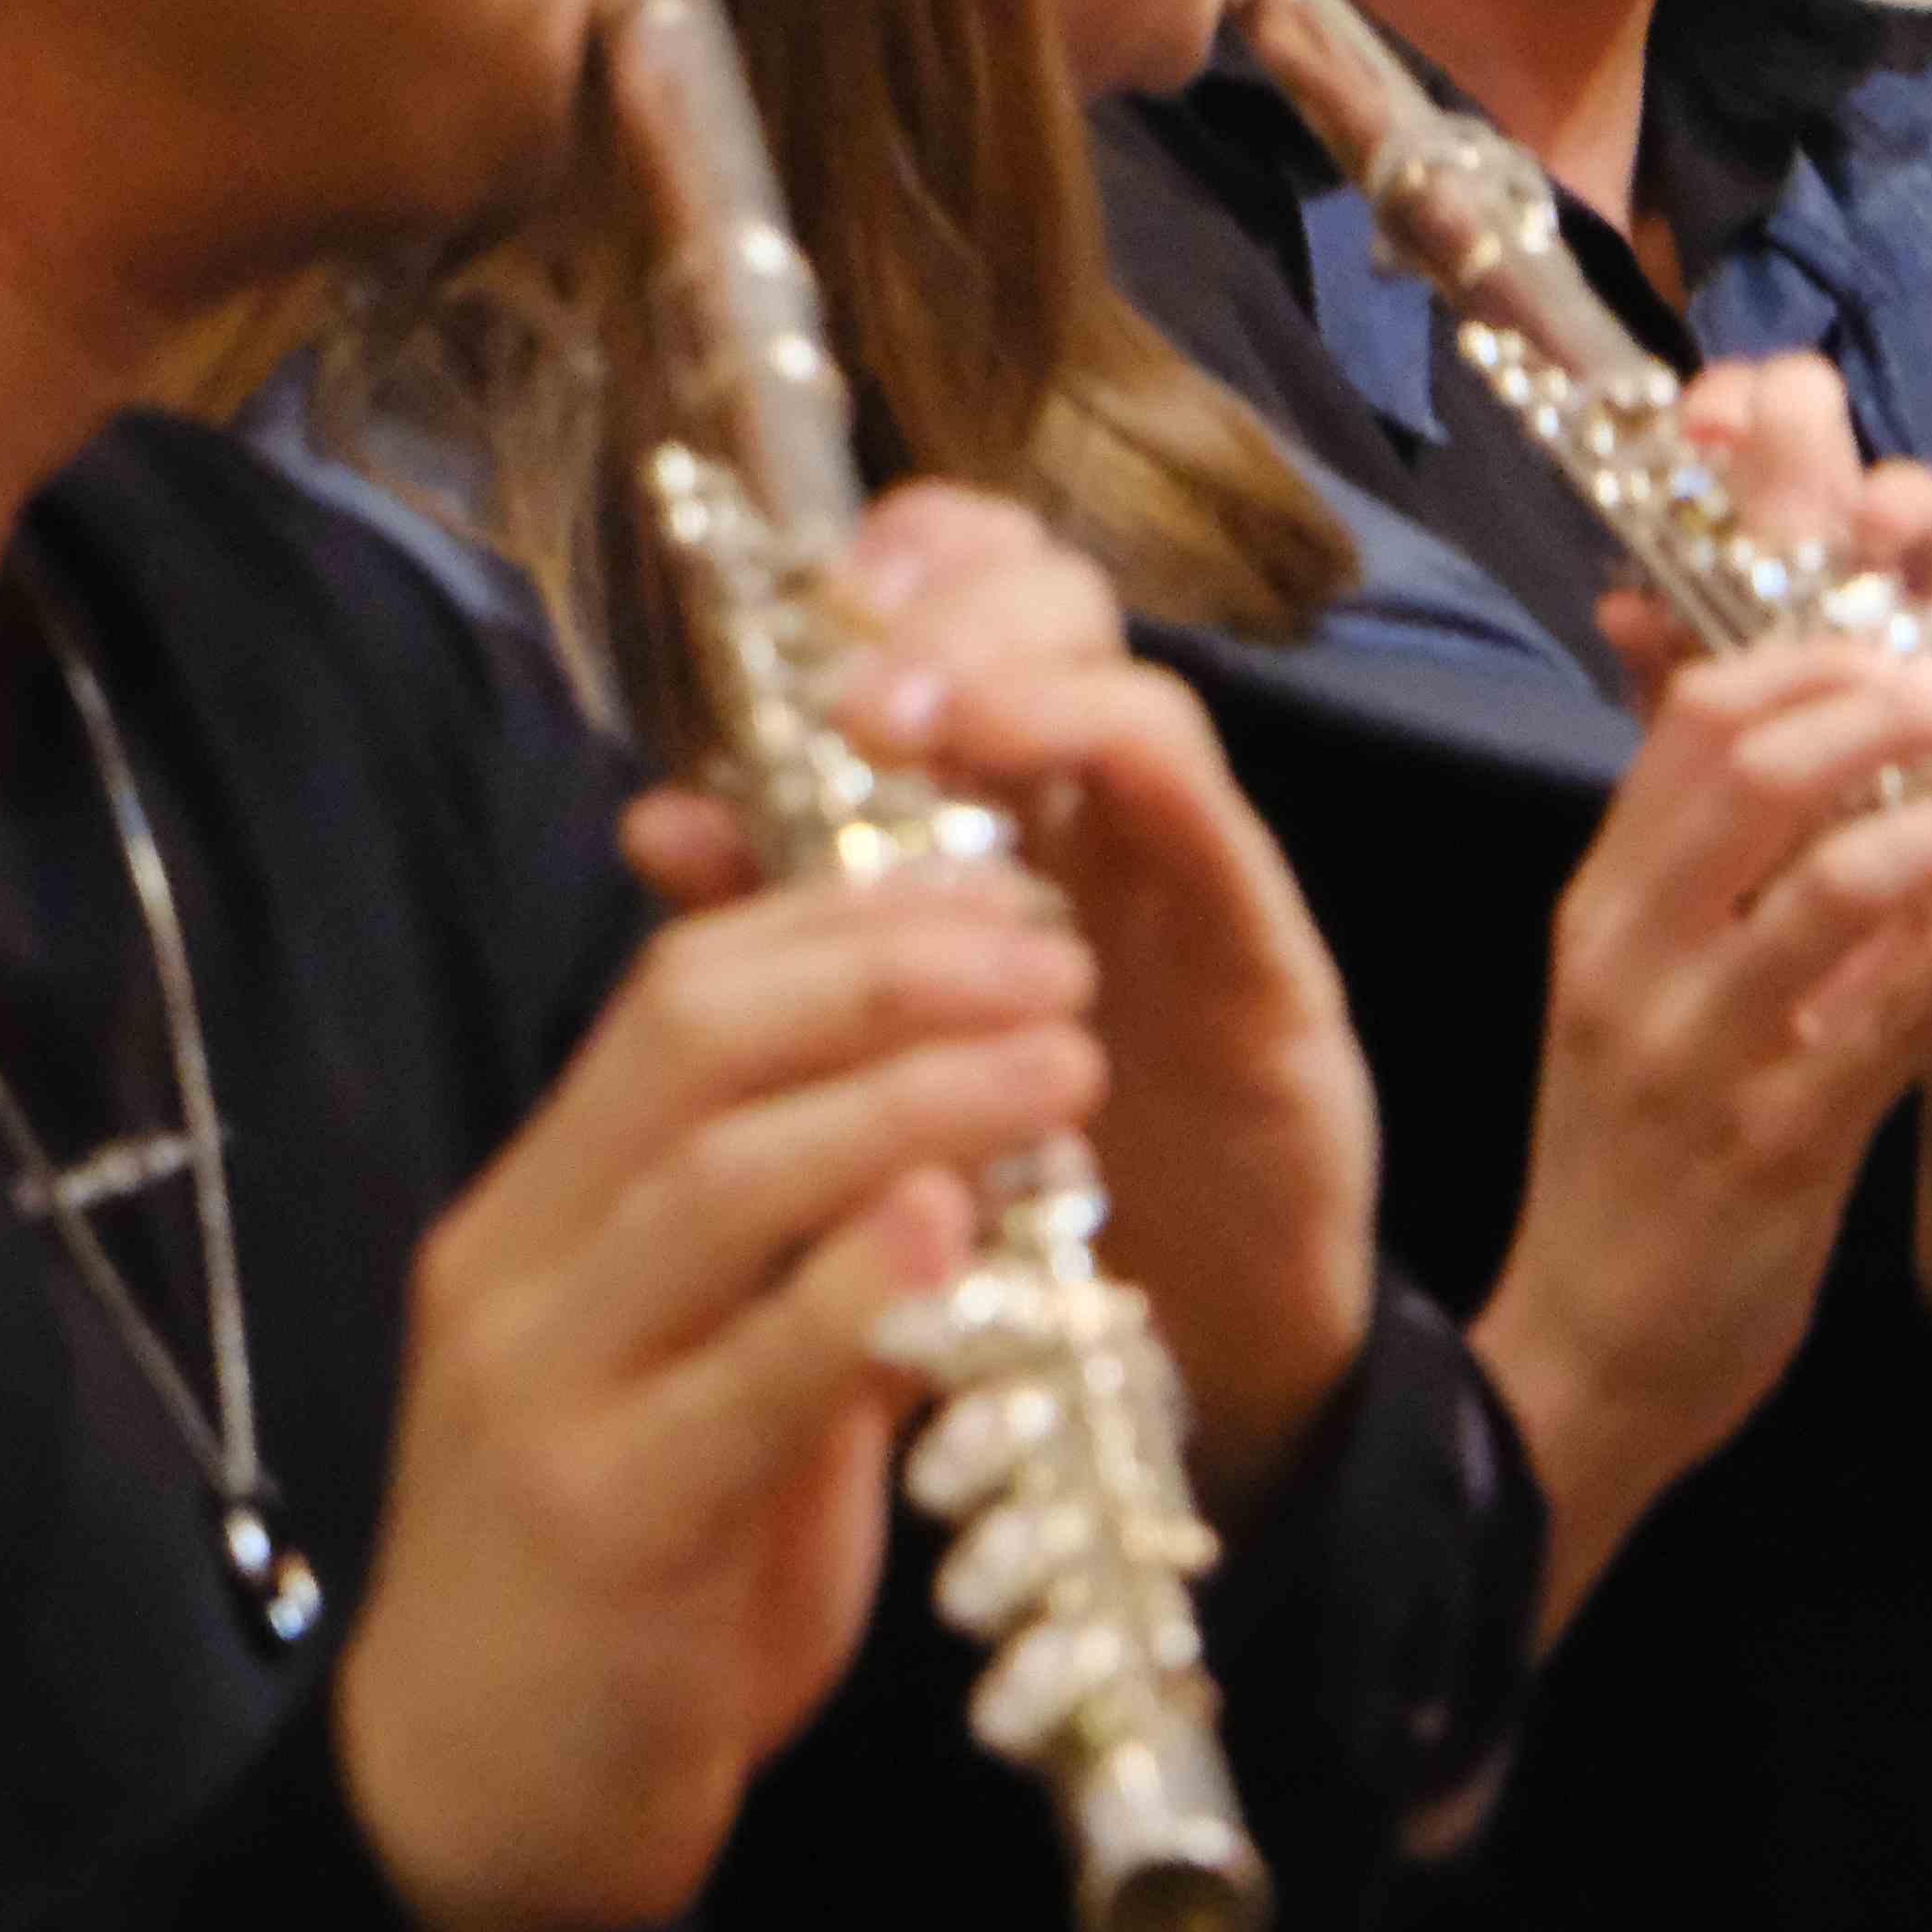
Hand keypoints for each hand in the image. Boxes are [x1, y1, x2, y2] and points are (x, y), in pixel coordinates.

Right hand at [332, 867, 1100, 1931]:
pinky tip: (951, 1226)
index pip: (675, 993)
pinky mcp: (601, 1518)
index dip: (844, 920)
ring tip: (1062, 1060)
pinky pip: (737, 1375)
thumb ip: (787, 1266)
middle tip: (1054, 951)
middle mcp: (517, 1270)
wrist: (468, 1809)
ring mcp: (544, 1389)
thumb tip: (941, 1141)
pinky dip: (849, 1287)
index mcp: (535, 1214)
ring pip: (718, 1179)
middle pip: (691, 1041)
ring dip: (909, 1098)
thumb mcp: (690, 1384)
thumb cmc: (609, 1584)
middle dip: (889, 970)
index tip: (999, 893)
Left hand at [770, 483, 1382, 1506]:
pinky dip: (1119, 800)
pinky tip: (1025, 826)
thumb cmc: (1025, 1198)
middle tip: (847, 658)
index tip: (812, 585)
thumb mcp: (881, 1054)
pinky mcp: (1275, 981)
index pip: (978, 610)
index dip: (910, 557)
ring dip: (1015, 683)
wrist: (1170, 1374)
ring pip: (1142, 703)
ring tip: (894, 716)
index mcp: (1013, 815)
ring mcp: (1205, 891)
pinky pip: (1216, 839)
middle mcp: (1114, 822)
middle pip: (1067, 611)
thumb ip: (788, 931)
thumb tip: (655, 814)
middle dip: (956, 594)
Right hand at [1639, 366, 1931, 1379]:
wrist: (1584, 1368)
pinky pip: (1893, 1007)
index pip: (1695, 718)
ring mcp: (1697, 1051)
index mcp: (1601, 908)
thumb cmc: (1633, 1177)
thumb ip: (1713, 887)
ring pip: (1842, 876)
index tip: (1919, 643)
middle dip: (1903, 703)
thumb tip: (1822, 761)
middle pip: (1762, 760)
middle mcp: (1632, 958)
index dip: (1818, 651)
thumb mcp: (1640, 1003)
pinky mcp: (1771, 1145)